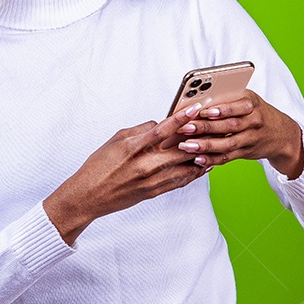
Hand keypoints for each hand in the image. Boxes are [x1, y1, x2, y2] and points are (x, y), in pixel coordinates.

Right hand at [43, 102, 211, 244]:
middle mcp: (144, 164)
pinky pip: (180, 181)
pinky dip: (194, 172)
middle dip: (198, 136)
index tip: (195, 108)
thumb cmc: (99, 165)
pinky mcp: (154, 192)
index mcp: (133, 147)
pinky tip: (204, 165)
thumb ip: (139, 130)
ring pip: (185, 166)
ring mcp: (151, 180)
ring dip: (201, 155)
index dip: (181, 118)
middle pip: (180, 148)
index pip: (163, 129)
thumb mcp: (115, 140)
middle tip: (213, 126)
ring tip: (214, 144)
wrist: (89, 196)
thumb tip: (159, 123)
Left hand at [174, 89, 303, 178]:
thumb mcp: (247, 99)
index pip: (237, 106)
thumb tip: (197, 100)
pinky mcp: (246, 152)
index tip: (202, 110)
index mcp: (252, 103)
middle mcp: (254, 121)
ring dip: (205, 145)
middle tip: (185, 128)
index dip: (221, 109)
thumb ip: (227, 99)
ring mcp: (251, 139)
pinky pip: (228, 157)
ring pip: (227, 143)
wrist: (281, 134)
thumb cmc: (256, 111)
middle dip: (205, 127)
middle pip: (229, 125)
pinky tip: (198, 159)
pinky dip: (212, 159)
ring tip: (186, 146)